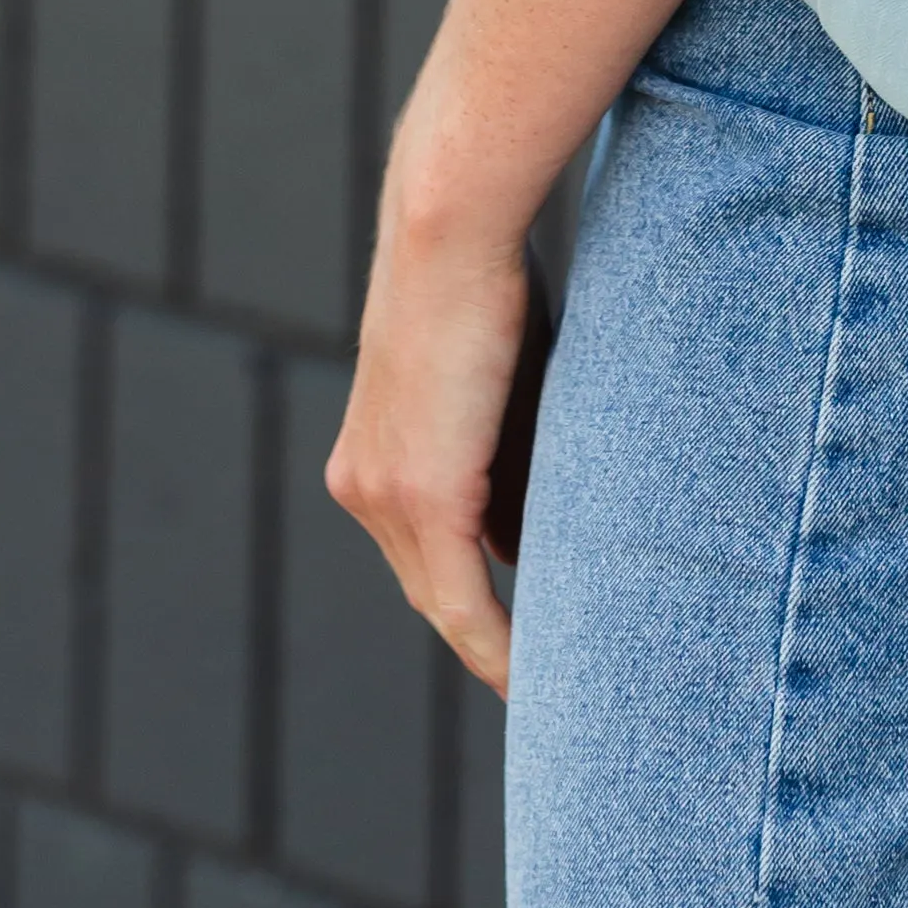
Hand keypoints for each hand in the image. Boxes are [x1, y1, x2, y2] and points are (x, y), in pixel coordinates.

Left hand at [326, 212, 531, 696]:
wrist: (450, 225)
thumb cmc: (484, 277)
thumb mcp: (491, 381)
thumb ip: (503, 457)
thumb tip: (521, 540)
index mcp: (369, 455)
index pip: (418, 549)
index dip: (464, 595)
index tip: (508, 628)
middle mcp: (362, 486)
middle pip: (429, 585)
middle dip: (480, 632)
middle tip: (538, 670)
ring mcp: (383, 495)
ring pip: (444, 600)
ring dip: (493, 645)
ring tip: (546, 682)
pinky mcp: (422, 497)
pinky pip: (462, 602)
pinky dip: (494, 645)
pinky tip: (528, 678)